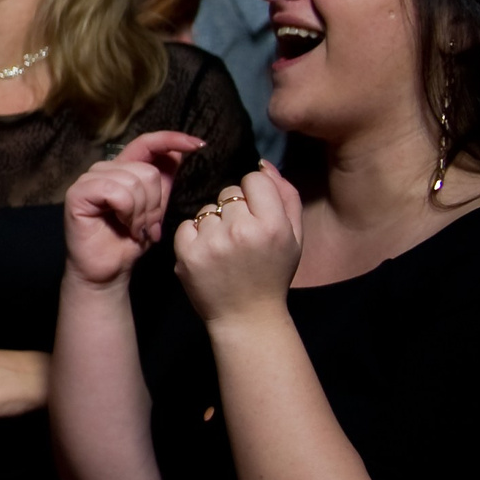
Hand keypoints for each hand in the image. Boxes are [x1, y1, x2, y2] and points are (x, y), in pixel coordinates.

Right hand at [65, 131, 206, 287]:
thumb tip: (180, 152)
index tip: (200, 145)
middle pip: (147, 170)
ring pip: (134, 182)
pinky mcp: (78, 194)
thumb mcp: (155, 208)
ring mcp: (88, 180)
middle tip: (148, 226)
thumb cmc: (128, 242)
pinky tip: (124, 226)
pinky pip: (117, 193)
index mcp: (121, 169)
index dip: (173, 139)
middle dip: (155, 203)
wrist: (108, 270)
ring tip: (135, 229)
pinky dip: (127, 213)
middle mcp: (103, 169)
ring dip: (141, 213)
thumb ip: (164, 181)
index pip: (147, 143)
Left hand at [176, 162, 303, 328]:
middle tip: (241, 235)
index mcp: (272, 225)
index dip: (254, 193)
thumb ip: (286, 196)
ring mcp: (211, 242)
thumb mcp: (293, 237)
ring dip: (213, 223)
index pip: (254, 179)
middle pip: (229, 193)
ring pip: (207, 209)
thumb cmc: (272, 273)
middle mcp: (241, 230)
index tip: (256, 212)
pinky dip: (194, 236)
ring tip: (225, 248)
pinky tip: (208, 254)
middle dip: (234, 208)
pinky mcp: (187, 254)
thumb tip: (263, 164)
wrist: (247, 316)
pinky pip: (186, 225)